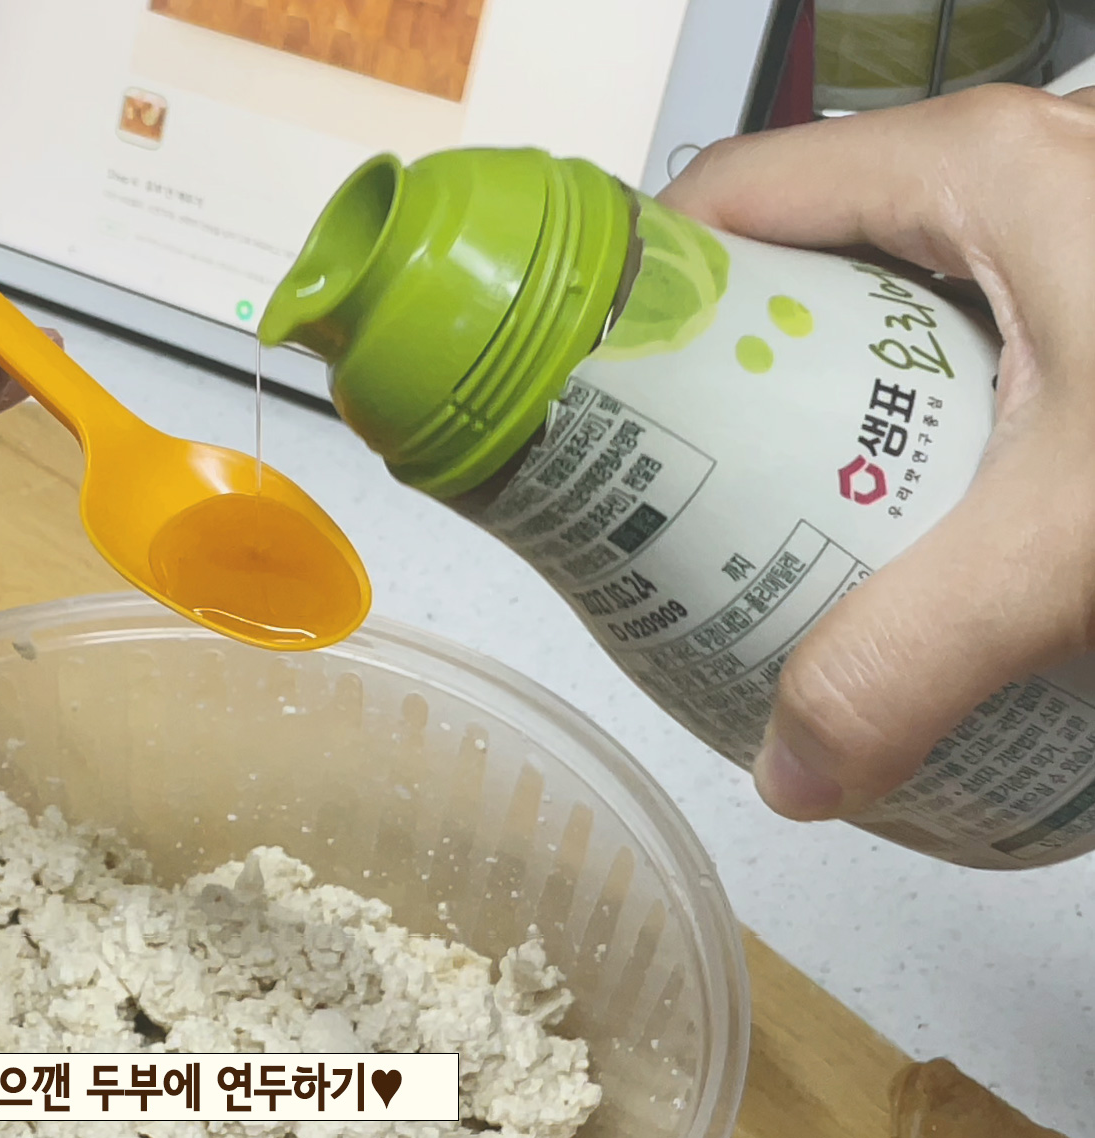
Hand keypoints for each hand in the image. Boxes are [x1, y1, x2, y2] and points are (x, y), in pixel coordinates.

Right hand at [660, 84, 1094, 820]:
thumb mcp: (1076, 553)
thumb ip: (912, 663)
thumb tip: (793, 769)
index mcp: (968, 176)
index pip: (723, 195)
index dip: (632, 289)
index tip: (587, 399)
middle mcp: (1008, 179)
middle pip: (787, 257)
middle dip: (714, 375)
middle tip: (672, 497)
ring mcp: (1060, 234)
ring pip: (872, 305)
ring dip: (810, 408)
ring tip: (773, 525)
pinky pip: (952, 341)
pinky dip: (904, 422)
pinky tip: (915, 521)